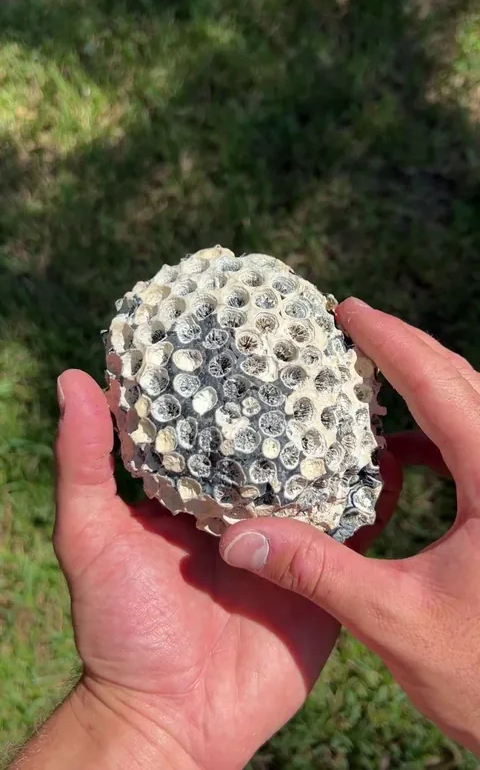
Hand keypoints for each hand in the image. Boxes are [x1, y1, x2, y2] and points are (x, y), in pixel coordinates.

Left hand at [52, 369, 399, 768]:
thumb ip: (84, 464)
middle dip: (295, 407)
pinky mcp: (319, 574)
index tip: (248, 333)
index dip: (229, 383)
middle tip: (319, 356)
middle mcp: (240, 507)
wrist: (172, 717)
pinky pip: (351, 530)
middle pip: (274, 446)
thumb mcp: (91, 536)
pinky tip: (386, 459)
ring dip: (338, 444)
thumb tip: (73, 380)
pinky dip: (370, 496)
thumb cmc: (121, 629)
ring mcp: (285, 539)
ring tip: (358, 396)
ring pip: (318, 478)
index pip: (216, 424)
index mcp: (191, 491)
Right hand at [220, 298, 479, 754]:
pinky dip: (440, 436)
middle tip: (353, 325)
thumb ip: (316, 571)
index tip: (347, 308)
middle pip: (465, 383)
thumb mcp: (396, 621)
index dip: (390, 342)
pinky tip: (404, 458)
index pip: (439, 387)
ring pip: (477, 411)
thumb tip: (238, 540)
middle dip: (408, 349)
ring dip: (426, 387)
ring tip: (372, 377)